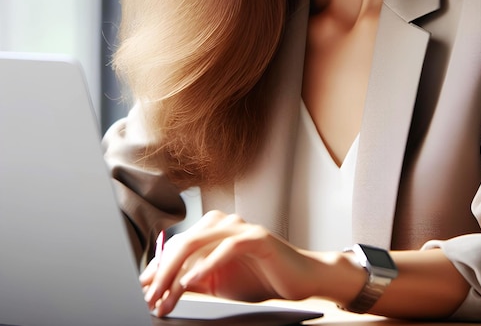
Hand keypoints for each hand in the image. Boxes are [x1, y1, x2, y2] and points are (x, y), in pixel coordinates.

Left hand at [139, 211, 328, 316]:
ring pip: (198, 242)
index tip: (141, 292)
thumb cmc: (260, 278)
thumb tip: (161, 290)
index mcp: (212, 229)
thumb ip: (194, 281)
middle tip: (148, 297)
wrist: (299, 279)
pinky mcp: (257, 237)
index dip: (157, 269)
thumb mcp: (219, 283)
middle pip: (182, 242)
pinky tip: (192, 281)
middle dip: (162, 272)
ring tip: (163, 294)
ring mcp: (241, 227)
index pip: (177, 246)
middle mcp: (224, 223)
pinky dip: (207, 264)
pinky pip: (227, 247)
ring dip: (177, 271)